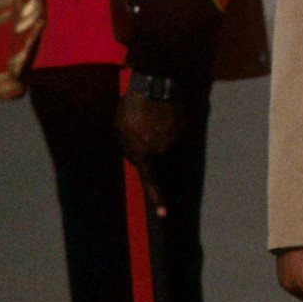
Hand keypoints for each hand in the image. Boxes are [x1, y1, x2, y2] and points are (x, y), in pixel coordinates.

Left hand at [115, 87, 179, 215]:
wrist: (154, 87)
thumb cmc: (130, 108)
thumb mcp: (118, 129)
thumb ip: (127, 146)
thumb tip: (138, 155)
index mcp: (142, 154)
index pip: (150, 181)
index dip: (156, 198)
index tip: (164, 215)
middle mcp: (160, 151)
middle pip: (154, 155)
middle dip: (147, 144)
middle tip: (138, 124)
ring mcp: (174, 140)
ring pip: (164, 142)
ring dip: (156, 131)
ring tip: (149, 114)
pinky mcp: (184, 127)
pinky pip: (173, 130)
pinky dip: (167, 122)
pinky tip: (160, 109)